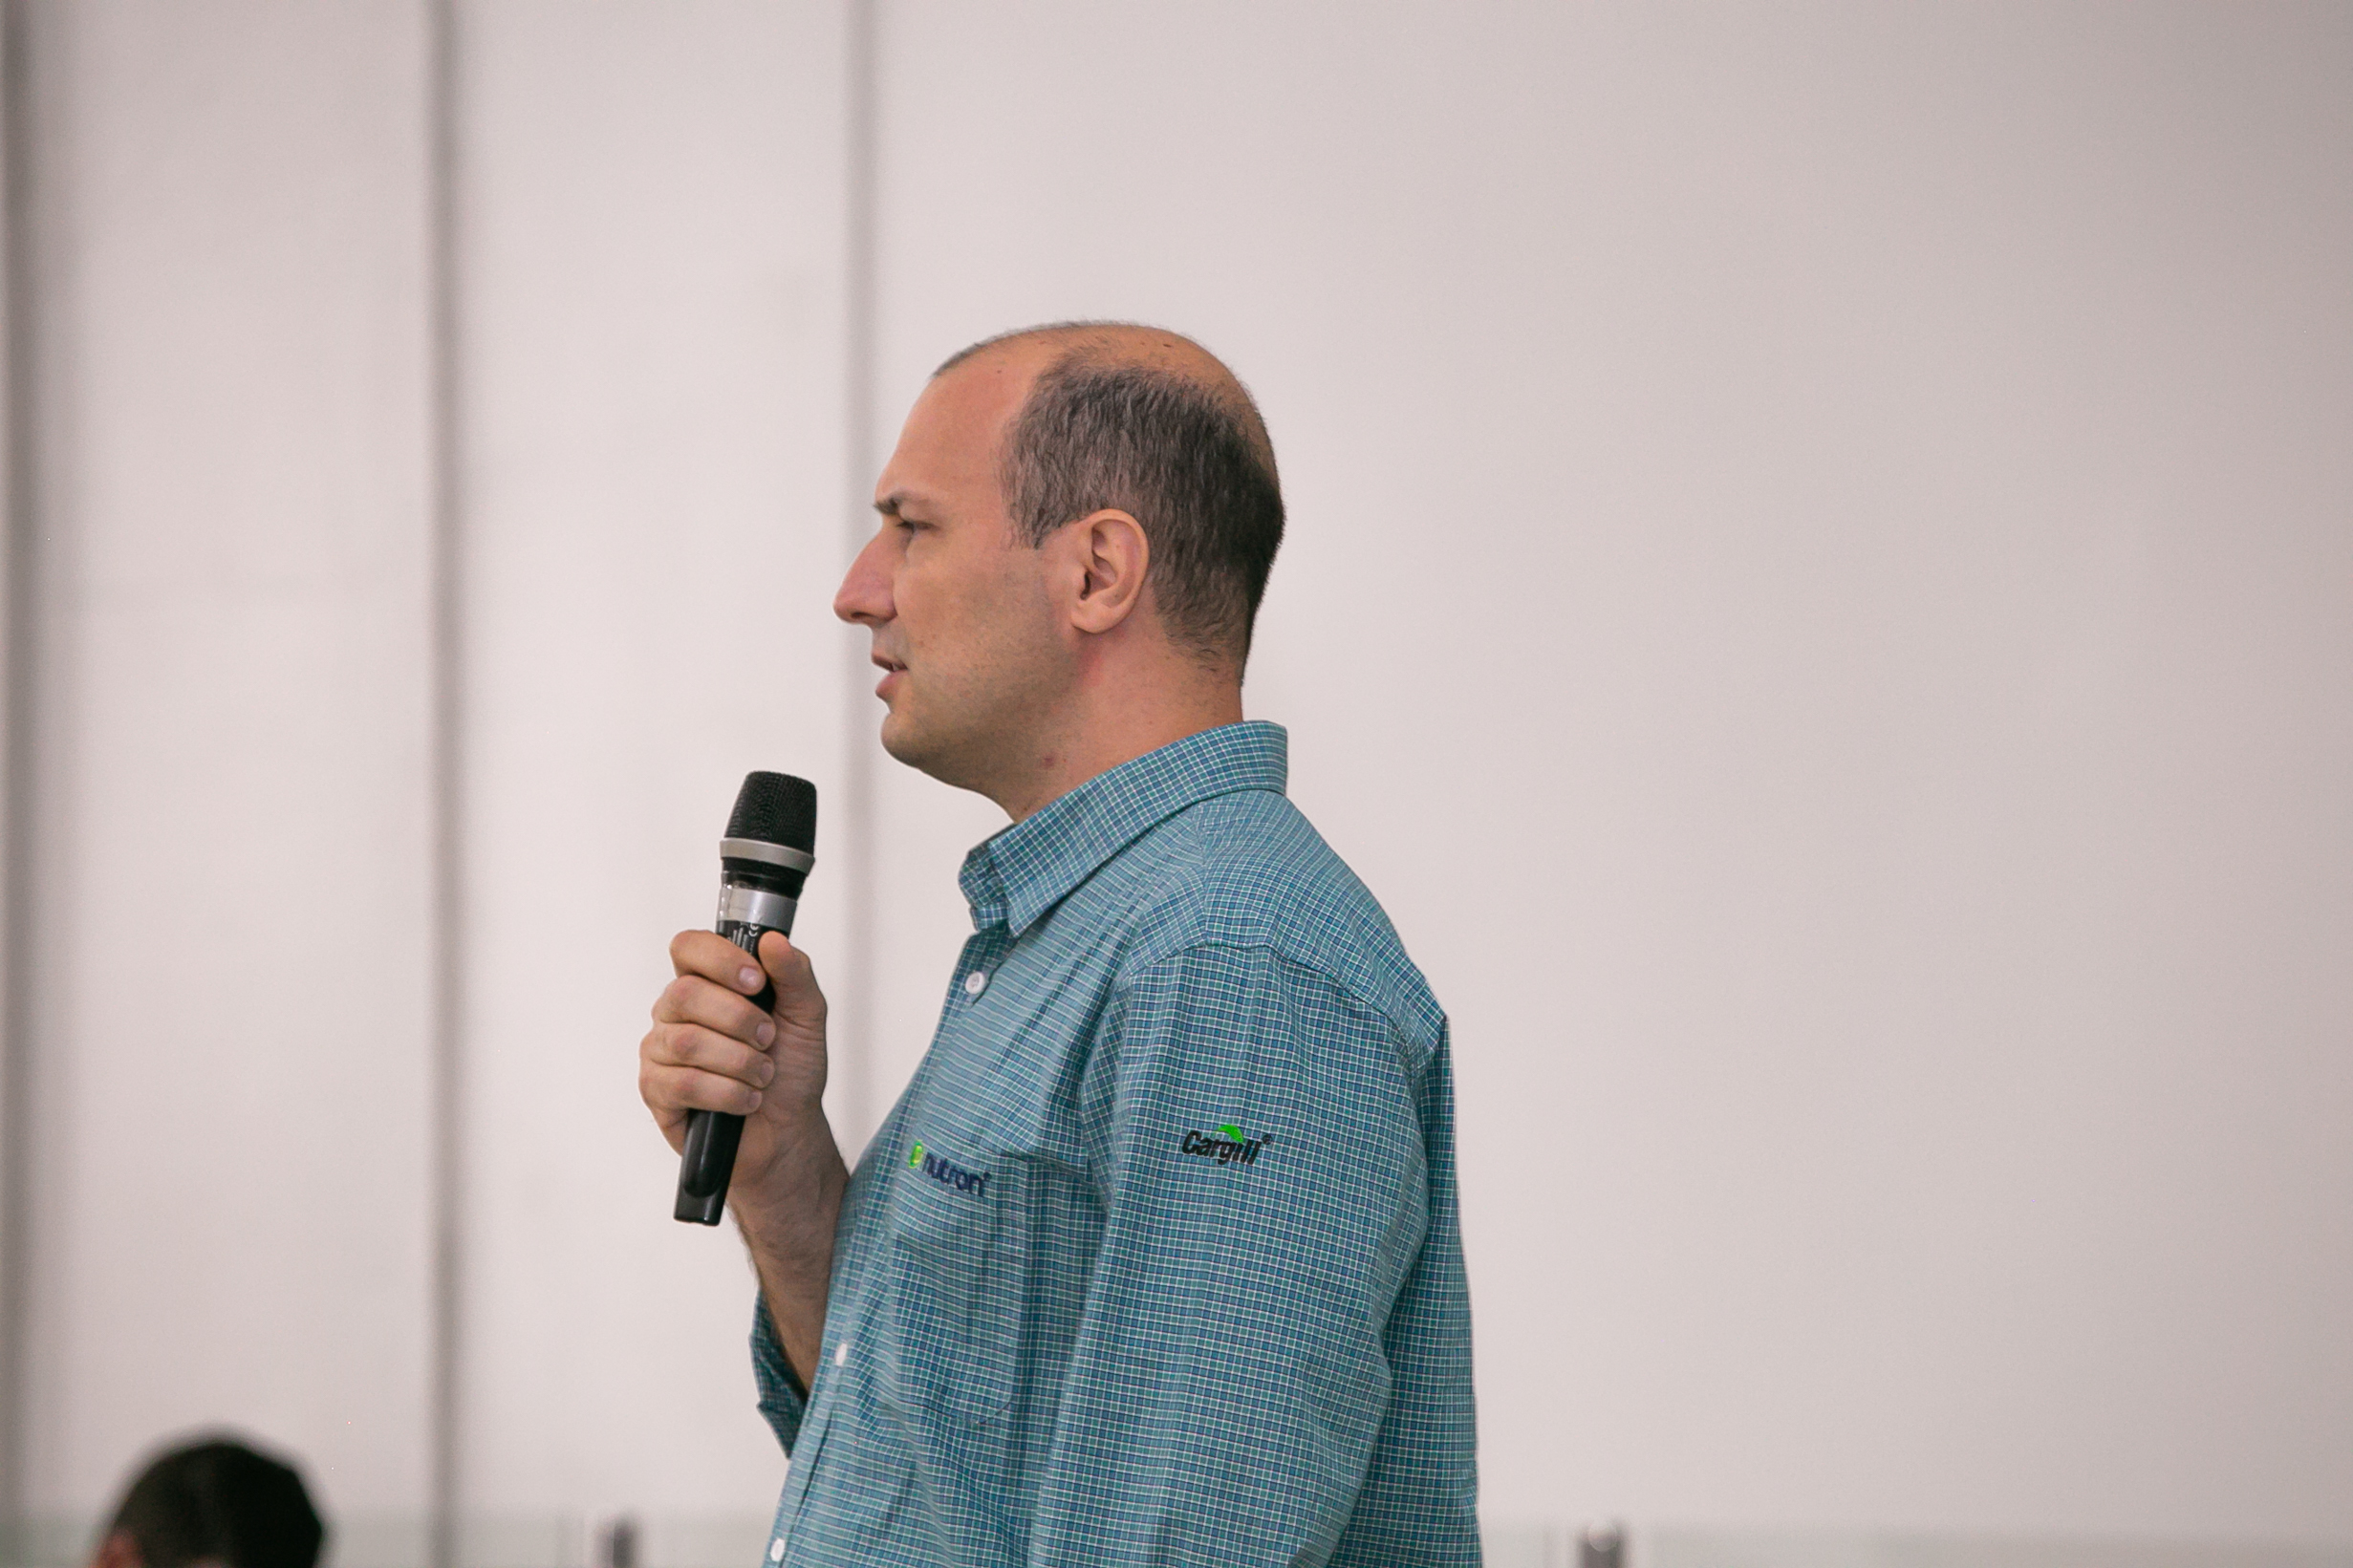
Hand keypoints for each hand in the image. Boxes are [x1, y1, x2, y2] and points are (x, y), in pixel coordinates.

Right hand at [640, 928, 830, 1203]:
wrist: (788, 1130)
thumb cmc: (791, 1070)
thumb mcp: (807, 1016)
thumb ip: (795, 974)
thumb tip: (773, 940)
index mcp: (707, 982)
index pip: (689, 947)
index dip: (719, 959)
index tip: (756, 981)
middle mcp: (676, 1011)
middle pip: (686, 993)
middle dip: (739, 1019)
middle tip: (768, 1039)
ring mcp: (661, 1050)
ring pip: (687, 1042)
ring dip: (739, 1062)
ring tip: (762, 1075)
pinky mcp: (656, 1090)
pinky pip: (683, 1084)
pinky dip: (727, 1094)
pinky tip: (745, 1100)